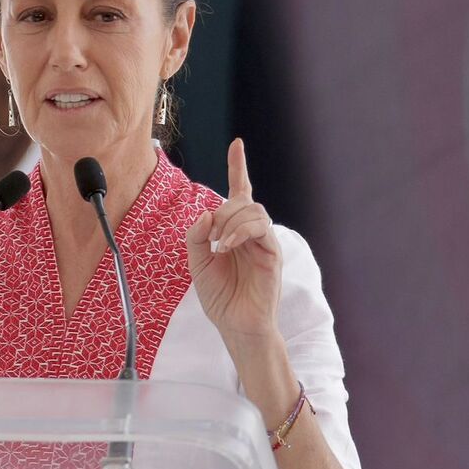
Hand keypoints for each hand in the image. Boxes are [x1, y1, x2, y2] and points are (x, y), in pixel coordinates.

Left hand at [185, 138, 280, 340]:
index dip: (238, 168)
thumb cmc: (220, 296)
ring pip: (253, 211)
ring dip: (231, 221)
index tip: (237, 144)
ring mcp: (264, 243)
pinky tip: (226, 246)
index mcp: (234, 232)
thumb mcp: (197, 263)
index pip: (239, 193)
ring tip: (219, 245)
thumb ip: (196, 237)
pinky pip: (260, 229)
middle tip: (211, 237)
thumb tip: (205, 214)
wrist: (236, 324)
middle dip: (223, 211)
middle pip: (243, 201)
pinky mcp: (272, 254)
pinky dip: (240, 232)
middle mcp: (251, 233)